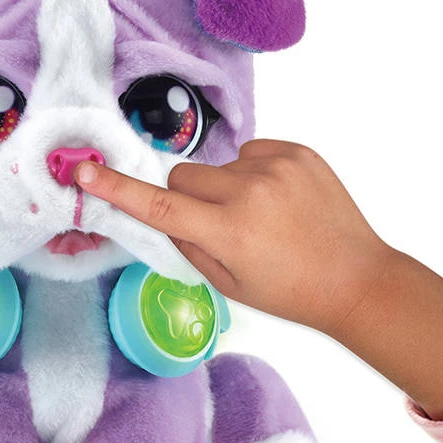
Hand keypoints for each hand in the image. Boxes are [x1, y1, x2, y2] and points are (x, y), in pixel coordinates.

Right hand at [76, 140, 442, 419]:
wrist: (356, 278)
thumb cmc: (289, 291)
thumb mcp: (228, 283)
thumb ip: (187, 243)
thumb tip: (161, 213)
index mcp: (231, 231)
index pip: (159, 206)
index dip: (117, 189)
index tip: (85, 172)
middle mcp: (250, 191)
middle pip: (182, 177)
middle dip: (186, 198)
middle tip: (216, 224)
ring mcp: (277, 166)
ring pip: (217, 166)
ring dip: (224, 187)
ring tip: (261, 215)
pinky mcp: (298, 151)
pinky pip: (251, 153)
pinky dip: (253, 173)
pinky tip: (279, 200)